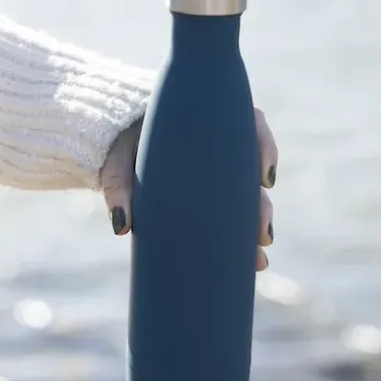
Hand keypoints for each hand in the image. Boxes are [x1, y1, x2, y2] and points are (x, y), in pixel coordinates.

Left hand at [100, 108, 277, 270]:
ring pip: (248, 194)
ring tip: (257, 258)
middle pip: (252, 172)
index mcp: (200, 122)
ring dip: (256, 224)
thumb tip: (122, 225)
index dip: (265, 149)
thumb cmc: (117, 145)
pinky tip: (249, 257)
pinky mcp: (211, 188)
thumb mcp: (115, 164)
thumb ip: (118, 189)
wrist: (114, 143)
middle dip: (261, 206)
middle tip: (262, 236)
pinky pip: (234, 207)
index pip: (249, 124)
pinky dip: (241, 231)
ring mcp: (217, 168)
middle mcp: (217, 145)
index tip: (266, 179)